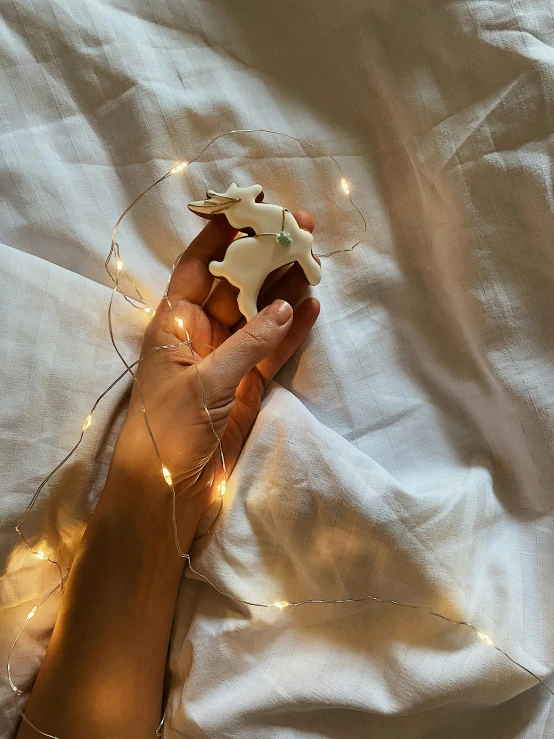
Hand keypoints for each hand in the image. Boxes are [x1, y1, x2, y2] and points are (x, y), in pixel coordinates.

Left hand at [105, 211, 319, 535]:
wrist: (168, 490)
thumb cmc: (169, 430)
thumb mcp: (205, 382)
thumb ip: (247, 344)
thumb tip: (285, 304)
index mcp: (174, 323)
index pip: (200, 266)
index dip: (223, 235)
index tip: (250, 205)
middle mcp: (201, 333)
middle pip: (237, 284)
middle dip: (265, 254)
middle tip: (300, 224)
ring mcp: (227, 358)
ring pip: (260, 312)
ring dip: (285, 286)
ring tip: (314, 258)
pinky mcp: (248, 384)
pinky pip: (274, 348)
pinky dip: (292, 329)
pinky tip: (312, 306)